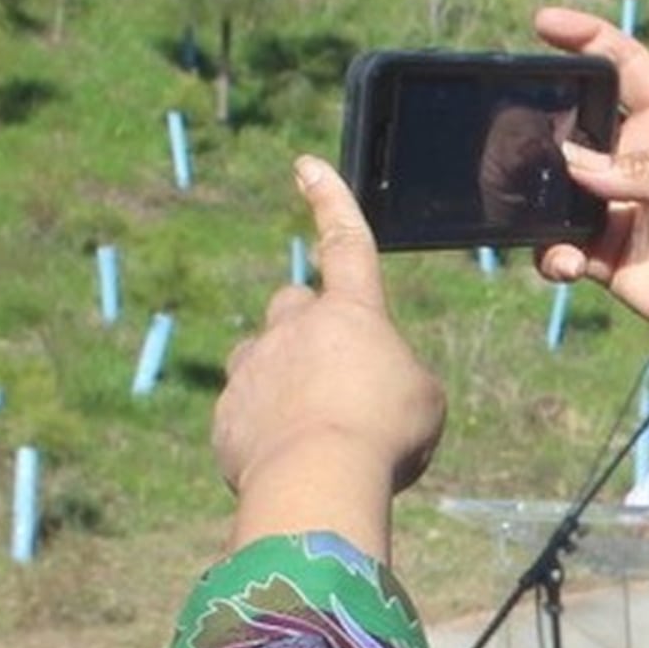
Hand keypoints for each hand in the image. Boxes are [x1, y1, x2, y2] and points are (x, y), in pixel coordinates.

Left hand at [213, 156, 445, 560]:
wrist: (317, 481)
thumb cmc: (385, 435)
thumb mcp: (422, 400)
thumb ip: (395, 377)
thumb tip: (370, 386)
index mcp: (352, 313)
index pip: (346, 242)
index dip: (331, 201)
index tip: (305, 166)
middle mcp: (293, 328)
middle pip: (292, 304)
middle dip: (307, 328)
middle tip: (332, 378)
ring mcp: (251, 369)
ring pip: (258, 356)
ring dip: (279, 379)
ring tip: (309, 429)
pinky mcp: (226, 416)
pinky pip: (242, 414)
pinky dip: (262, 432)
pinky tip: (290, 464)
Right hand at [531, 6, 648, 456]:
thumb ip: (640, 168)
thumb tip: (574, 161)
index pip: (624, 64)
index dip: (588, 37)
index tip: (544, 23)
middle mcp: (635, 158)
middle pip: (575, 122)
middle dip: (543, 122)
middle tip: (513, 130)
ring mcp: (615, 204)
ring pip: (557, 187)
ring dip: (539, 197)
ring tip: (540, 209)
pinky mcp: (601, 252)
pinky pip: (558, 245)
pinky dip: (551, 253)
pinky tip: (566, 263)